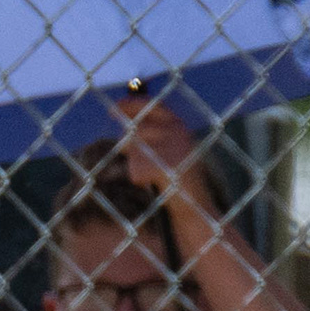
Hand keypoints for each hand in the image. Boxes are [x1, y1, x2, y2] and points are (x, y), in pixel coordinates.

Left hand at [115, 93, 216, 213]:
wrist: (196, 204)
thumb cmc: (174, 174)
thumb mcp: (162, 147)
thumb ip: (145, 130)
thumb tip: (118, 112)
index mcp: (179, 126)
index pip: (153, 106)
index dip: (132, 106)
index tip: (113, 109)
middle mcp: (181, 133)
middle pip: (137, 130)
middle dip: (129, 145)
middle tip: (141, 159)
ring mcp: (178, 149)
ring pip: (134, 151)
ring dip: (136, 163)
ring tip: (154, 172)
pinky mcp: (172, 167)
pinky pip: (136, 169)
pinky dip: (138, 178)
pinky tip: (153, 182)